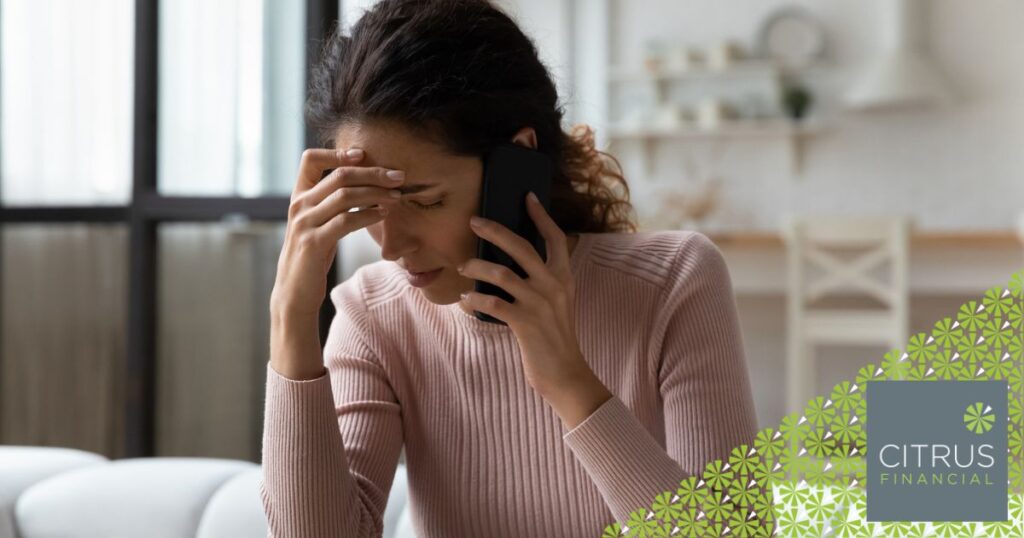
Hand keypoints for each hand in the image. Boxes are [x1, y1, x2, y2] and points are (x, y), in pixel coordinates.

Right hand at [270, 148, 404, 320]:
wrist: (294, 292)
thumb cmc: (312, 256)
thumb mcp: (318, 224)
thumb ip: (331, 203)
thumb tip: (366, 185)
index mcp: (298, 196)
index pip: (310, 159)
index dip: (337, 153)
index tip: (363, 155)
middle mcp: (298, 205)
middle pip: (339, 176)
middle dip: (372, 173)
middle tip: (398, 176)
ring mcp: (304, 223)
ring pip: (344, 195)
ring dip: (376, 193)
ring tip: (397, 196)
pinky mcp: (313, 243)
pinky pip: (345, 221)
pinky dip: (368, 214)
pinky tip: (384, 214)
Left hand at [457, 192, 611, 424]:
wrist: (567, 375)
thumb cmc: (556, 340)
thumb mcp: (558, 305)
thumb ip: (542, 283)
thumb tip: (510, 265)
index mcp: (564, 278)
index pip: (555, 238)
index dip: (541, 216)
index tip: (527, 197)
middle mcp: (554, 286)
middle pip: (522, 247)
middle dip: (495, 230)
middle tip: (474, 221)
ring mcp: (539, 303)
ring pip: (501, 273)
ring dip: (477, 266)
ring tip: (462, 267)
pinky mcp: (525, 323)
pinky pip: (492, 303)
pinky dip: (473, 299)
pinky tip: (464, 300)